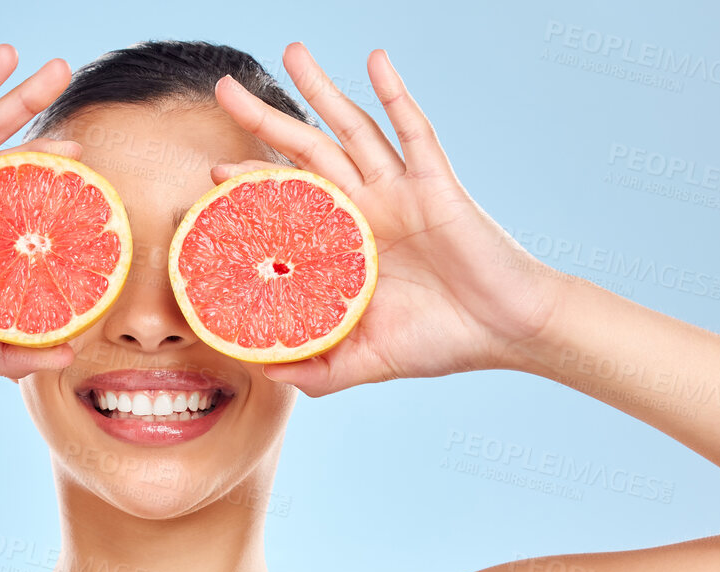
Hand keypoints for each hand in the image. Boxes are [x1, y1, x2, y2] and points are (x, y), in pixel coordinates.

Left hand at [208, 44, 571, 395]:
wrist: (505, 333)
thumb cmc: (441, 342)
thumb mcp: (364, 361)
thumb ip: (315, 366)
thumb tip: (263, 371)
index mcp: (346, 244)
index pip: (289, 203)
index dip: (252, 184)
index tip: (213, 173)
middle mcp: (368, 208)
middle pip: (307, 150)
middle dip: (266, 119)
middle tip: (225, 89)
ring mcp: (400, 190)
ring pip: (351, 128)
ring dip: (321, 89)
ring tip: (289, 52)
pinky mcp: (435, 183)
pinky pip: (413, 129)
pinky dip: (394, 92)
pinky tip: (374, 60)